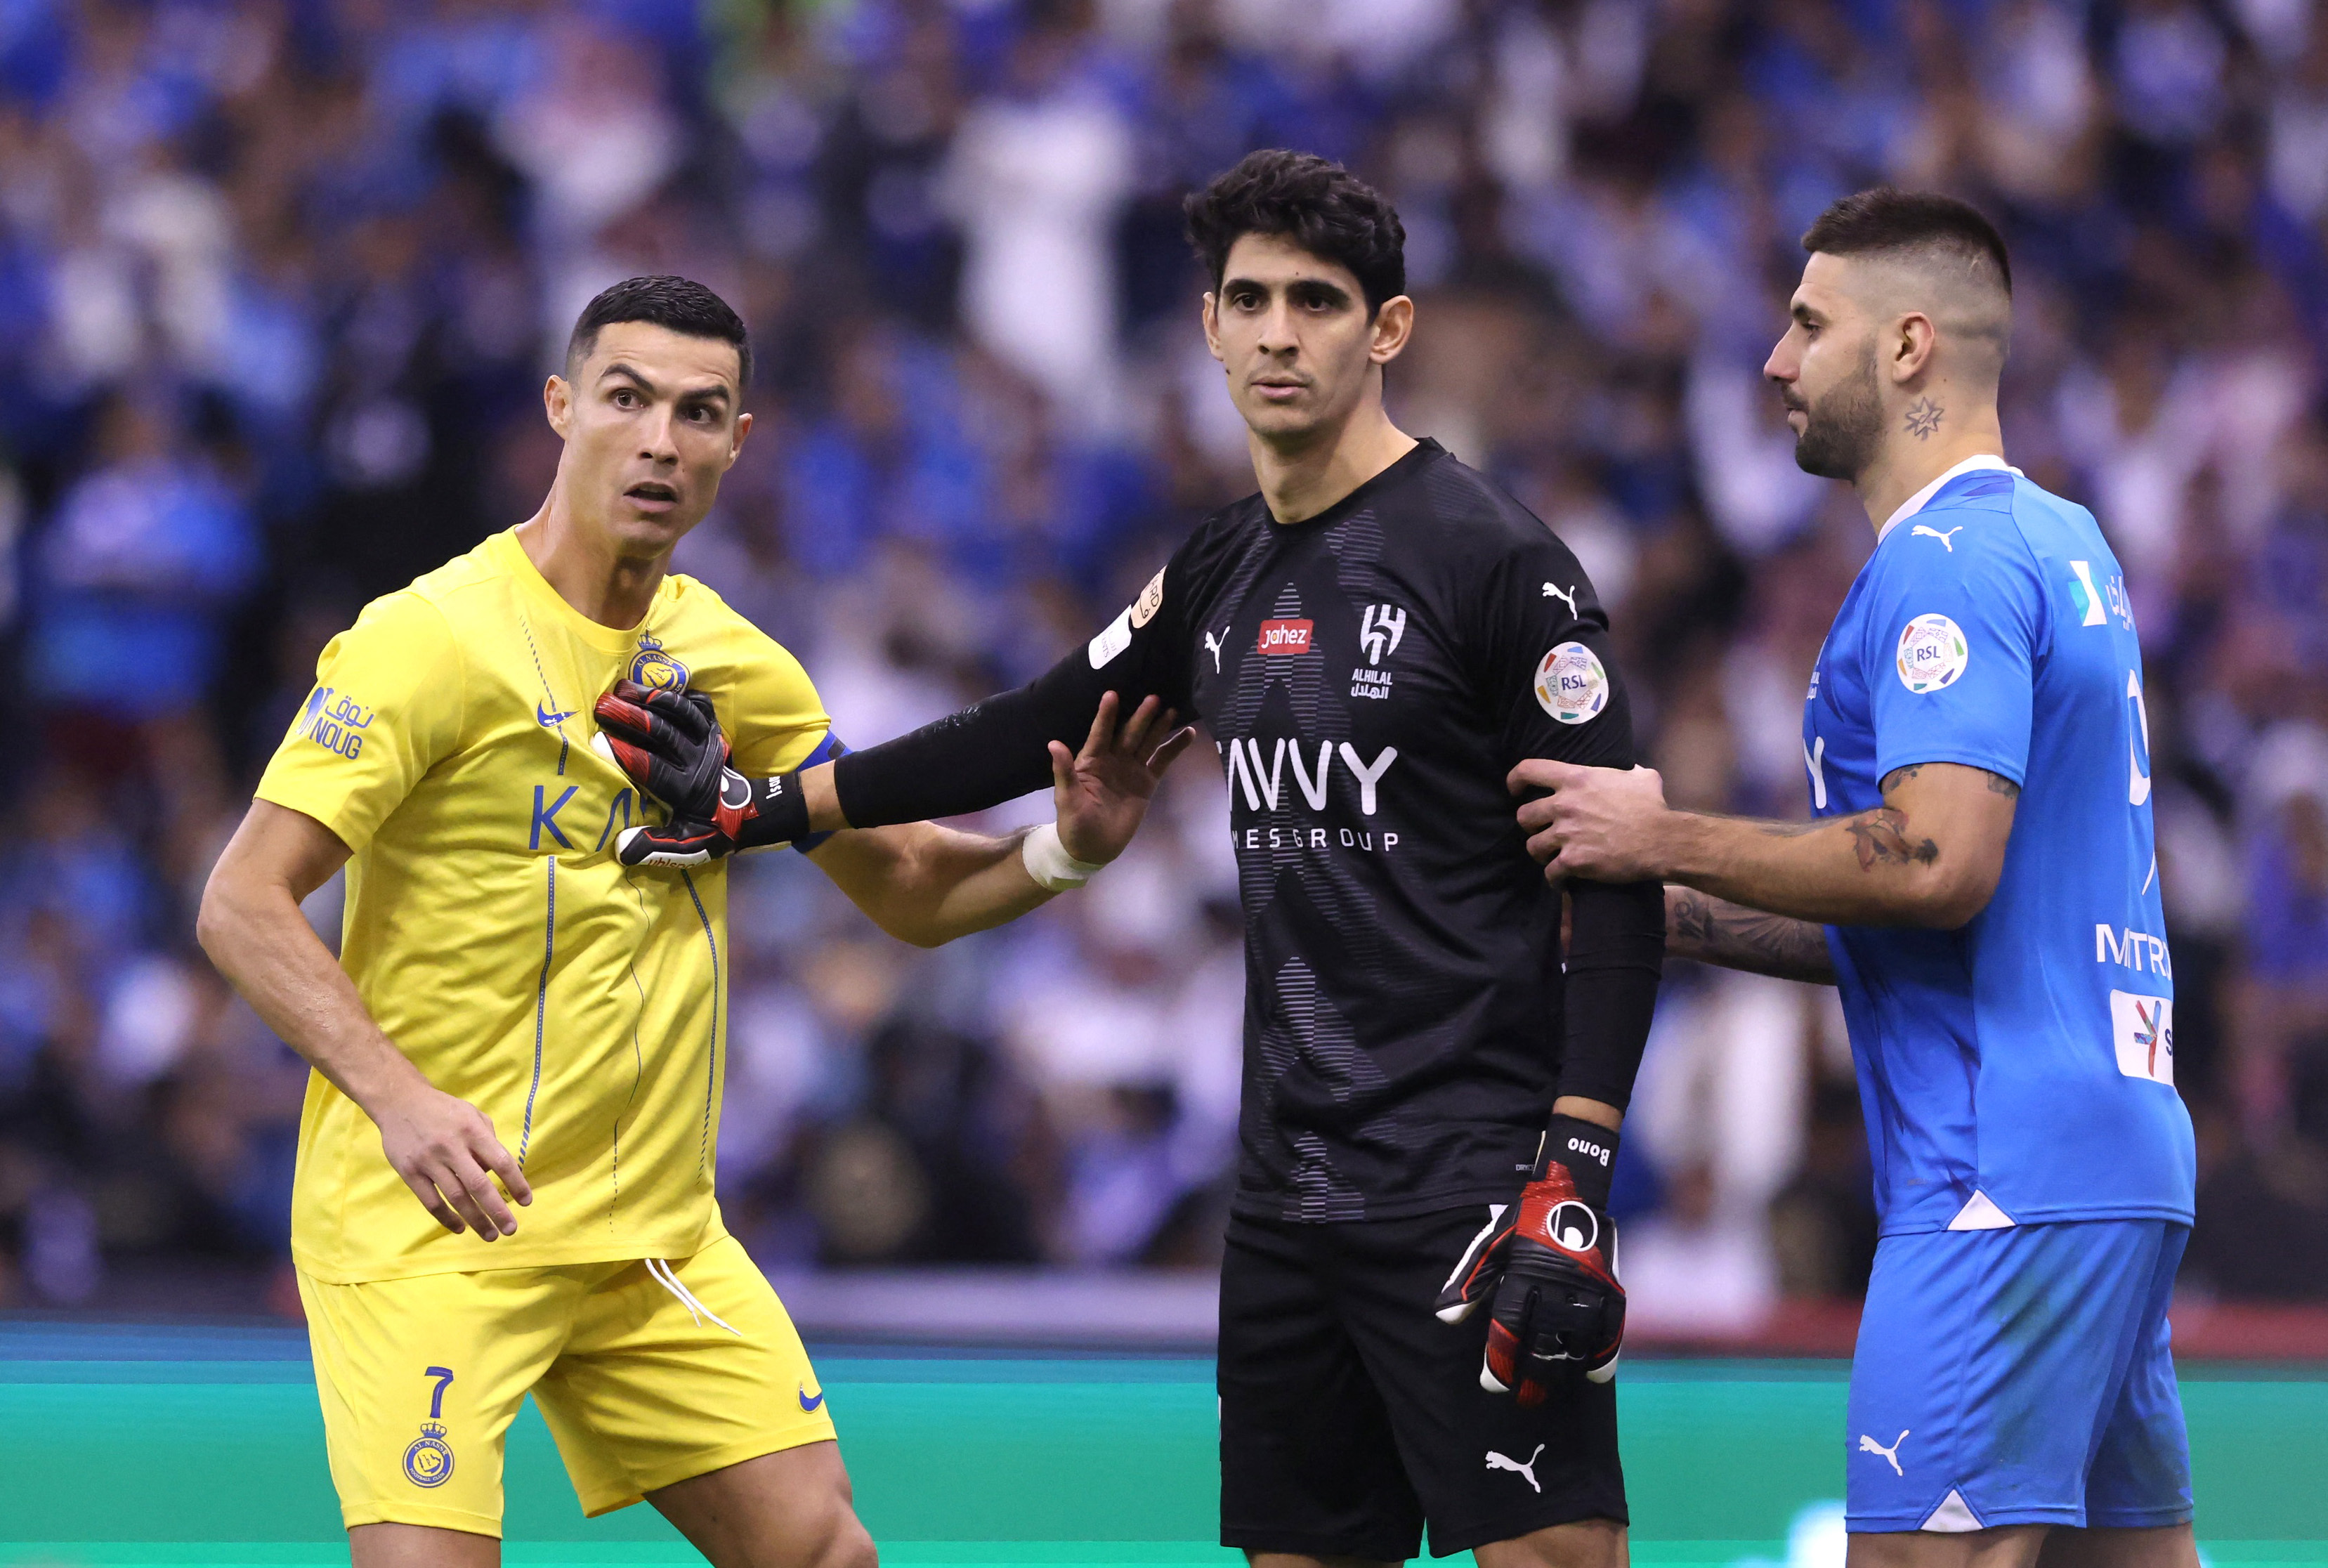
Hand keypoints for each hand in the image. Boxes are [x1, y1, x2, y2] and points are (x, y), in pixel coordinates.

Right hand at [372, 1078, 532, 1238]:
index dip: (516, 1183)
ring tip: (491, 1235)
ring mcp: (429, 1161)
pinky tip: (460, 1228)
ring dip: (476, 1220)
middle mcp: (451, 1146)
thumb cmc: (443, 1110)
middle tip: (511, 1229)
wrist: (399, 1101)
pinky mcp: (409, 1172)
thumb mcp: (472, 1114)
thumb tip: (497, 1171)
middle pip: (479, 1185)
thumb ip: (488, 1140)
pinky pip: (431, 1202)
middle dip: (497, 1210)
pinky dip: (447, 1218)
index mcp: (472, 1130)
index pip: (500, 1161)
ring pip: (456, 1198)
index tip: (526, 1202)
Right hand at [593, 679, 763, 865]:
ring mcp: (708, 741)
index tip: (599, 743)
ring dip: (651, 698)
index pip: (654, 769)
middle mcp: (699, 761)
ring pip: (681, 713)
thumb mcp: (687, 846)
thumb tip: (621, 848)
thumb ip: (655, 847)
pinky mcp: (713, 729)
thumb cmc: (710, 829)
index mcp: (687, 790)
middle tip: (602, 707)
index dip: (627, 755)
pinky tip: (651, 686)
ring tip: (621, 690)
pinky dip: (676, 694)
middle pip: (665, 734)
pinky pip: (697, 705)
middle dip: (633, 718)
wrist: (749, 812)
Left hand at [1050, 692, 1195, 864]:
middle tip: (1153, 698)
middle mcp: (1113, 760)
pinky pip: (1162, 761)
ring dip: (1159, 727)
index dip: (1106, 715)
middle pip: (1129, 734)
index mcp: (1091, 761)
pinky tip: (1188, 734)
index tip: (1112, 694)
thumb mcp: (1066, 797)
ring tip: (1172, 709)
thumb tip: (1054, 744)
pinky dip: (1175, 748)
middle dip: (1140, 717)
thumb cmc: (1074, 822)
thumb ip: (1064, 771)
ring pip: (1147, 743)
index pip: (1100, 733)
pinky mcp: (1146, 783)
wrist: (1092, 848)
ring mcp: (1131, 769)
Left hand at [1435, 1114, 1624, 1403]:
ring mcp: (1586, 1288)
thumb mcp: (1490, 1244)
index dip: (1500, 1359)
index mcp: (1521, 1274)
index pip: (1508, 1328)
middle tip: (1524, 1399)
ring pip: (1577, 1341)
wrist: (1571, 1190)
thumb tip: (1444, 1319)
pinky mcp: (1610, 1287)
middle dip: (1532, 1375)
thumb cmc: (1524, 1222)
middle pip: (1543, 1342)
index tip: (1493, 1383)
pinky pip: (1611, 1329)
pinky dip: (1605, 1354)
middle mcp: (1555, 1285)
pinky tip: (1595, 1375)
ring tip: (1552, 1385)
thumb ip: (1469, 1282)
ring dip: (1565, 1368)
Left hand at [1509, 760, 1672, 883]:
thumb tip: (1628, 768)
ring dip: (1540, 852)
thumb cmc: (1652, 806)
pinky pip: (1550, 872)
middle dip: (1530, 825)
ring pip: (1532, 846)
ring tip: (1551, 856)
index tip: (1515, 790)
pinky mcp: (1573, 861)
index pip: (1528, 771)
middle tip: (1542, 830)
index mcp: (1575, 778)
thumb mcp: (1640, 777)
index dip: (1515, 780)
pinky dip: (1554, 878)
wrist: (1661, 841)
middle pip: (1523, 815)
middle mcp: (1564, 805)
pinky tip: (1561, 880)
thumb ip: (1625, 770)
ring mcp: (1566, 834)